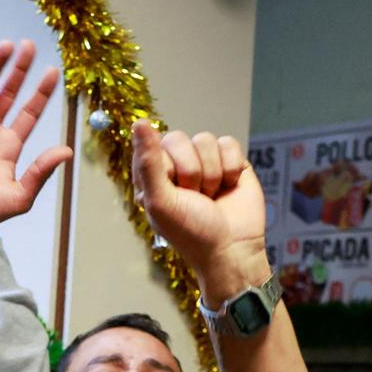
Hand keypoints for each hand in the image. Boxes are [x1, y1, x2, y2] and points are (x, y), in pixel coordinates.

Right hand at [0, 40, 70, 262]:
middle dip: (18, 70)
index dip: (41, 92)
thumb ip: (41, 173)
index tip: (53, 72)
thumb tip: (66, 151)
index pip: (29, 112)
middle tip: (28, 46)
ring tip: (5, 46)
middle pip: (8, 94)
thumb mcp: (20, 197)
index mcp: (10, 146)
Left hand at [129, 121, 269, 304]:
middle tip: (195, 197)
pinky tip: (229, 187)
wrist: (232, 249)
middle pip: (179, 138)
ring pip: (205, 139)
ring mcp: (204, 160)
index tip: (174, 194)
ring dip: (212, 173)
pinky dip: (231, 168)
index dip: (167, 170)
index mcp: (152, 173)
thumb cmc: (191, 232)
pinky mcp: (231, 160)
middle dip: (191, 172)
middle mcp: (176, 164)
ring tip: (212, 196)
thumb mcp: (161, 201)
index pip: (152, 146)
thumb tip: (139, 122)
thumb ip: (148, 163)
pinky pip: (228, 143)